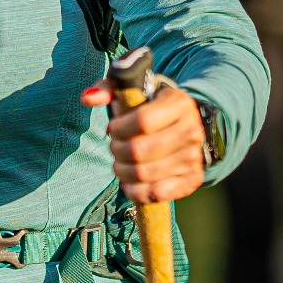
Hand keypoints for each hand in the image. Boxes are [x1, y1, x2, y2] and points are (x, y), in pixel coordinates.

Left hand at [79, 80, 207, 203]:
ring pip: (144, 174)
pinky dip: (136, 191)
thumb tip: (87, 98)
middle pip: (139, 150)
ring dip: (122, 172)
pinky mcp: (193, 179)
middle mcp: (192, 130)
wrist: (189, 126)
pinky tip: (130, 182)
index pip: (142, 120)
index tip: (113, 128)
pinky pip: (156, 193)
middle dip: (117, 152)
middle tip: (114, 148)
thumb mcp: (135, 90)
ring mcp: (194, 157)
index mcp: (179, 103)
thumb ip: (109, 89)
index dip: (119, 128)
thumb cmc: (154, 108)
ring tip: (120, 164)